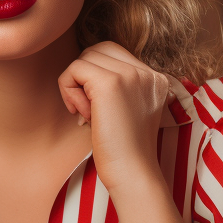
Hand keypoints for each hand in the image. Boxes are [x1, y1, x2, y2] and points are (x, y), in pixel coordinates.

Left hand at [58, 41, 169, 194]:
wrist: (132, 173)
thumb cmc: (122, 150)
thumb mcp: (126, 110)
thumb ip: (115, 88)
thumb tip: (79, 72)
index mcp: (154, 79)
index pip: (113, 54)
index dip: (94, 78)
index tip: (97, 109)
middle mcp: (147, 72)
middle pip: (98, 50)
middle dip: (83, 77)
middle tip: (86, 110)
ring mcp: (131, 75)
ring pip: (84, 57)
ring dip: (75, 85)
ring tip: (86, 114)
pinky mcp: (110, 83)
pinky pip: (74, 69)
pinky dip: (68, 90)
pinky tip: (80, 115)